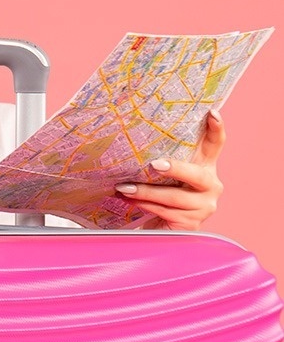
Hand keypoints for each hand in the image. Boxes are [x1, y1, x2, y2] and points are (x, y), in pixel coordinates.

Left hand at [115, 110, 225, 230]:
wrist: (160, 228)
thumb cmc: (160, 196)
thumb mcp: (162, 175)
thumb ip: (159, 159)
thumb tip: (130, 134)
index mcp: (205, 167)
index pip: (215, 145)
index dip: (217, 129)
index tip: (212, 113)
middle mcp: (211, 186)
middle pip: (197, 174)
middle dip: (176, 169)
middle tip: (154, 164)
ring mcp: (204, 206)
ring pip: (174, 196)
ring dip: (145, 191)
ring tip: (124, 187)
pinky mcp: (191, 223)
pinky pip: (165, 211)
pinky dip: (144, 204)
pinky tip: (128, 199)